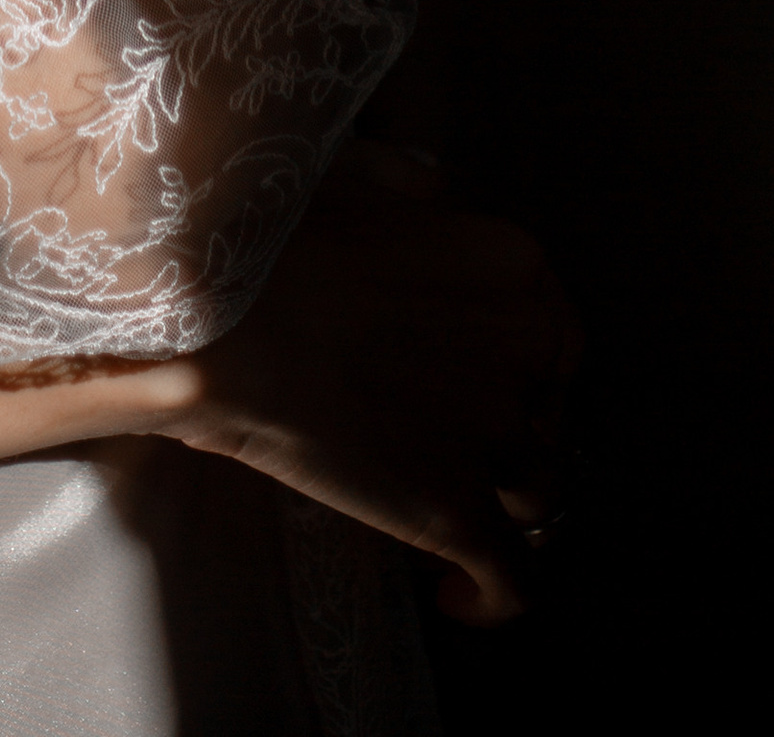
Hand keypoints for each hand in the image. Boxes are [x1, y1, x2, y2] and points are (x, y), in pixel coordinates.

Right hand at [159, 141, 580, 623]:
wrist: (220, 318)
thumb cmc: (275, 235)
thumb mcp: (360, 173)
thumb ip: (415, 189)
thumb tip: (431, 197)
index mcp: (513, 265)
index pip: (554, 329)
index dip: (513, 360)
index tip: (467, 372)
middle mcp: (529, 350)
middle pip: (551, 410)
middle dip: (508, 428)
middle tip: (441, 434)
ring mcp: (499, 438)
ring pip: (544, 493)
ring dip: (504, 503)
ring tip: (448, 504)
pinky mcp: (458, 514)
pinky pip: (516, 582)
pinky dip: (495, 599)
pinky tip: (456, 597)